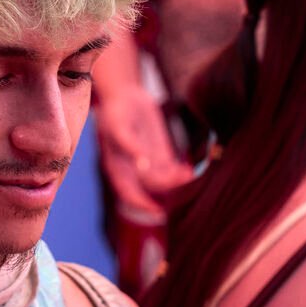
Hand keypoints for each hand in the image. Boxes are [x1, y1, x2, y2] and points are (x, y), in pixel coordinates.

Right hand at [94, 83, 193, 217]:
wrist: (124, 95)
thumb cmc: (116, 111)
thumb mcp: (119, 126)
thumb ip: (129, 146)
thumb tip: (141, 167)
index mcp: (117, 167)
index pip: (129, 193)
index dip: (142, 205)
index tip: (158, 211)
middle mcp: (132, 169)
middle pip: (151, 188)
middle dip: (167, 189)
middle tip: (182, 183)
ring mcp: (146, 162)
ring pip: (163, 180)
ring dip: (176, 180)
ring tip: (188, 174)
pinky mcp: (158, 153)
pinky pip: (170, 169)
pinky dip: (179, 172)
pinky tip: (188, 170)